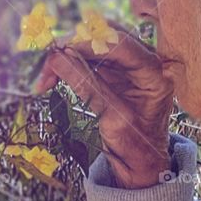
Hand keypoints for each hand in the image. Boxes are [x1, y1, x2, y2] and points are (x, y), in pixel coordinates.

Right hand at [33, 23, 175, 187]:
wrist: (140, 161)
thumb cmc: (135, 145)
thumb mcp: (112, 118)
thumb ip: (88, 86)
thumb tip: (58, 58)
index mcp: (155, 73)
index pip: (123, 45)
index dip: (91, 43)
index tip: (63, 50)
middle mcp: (145, 62)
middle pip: (106, 39)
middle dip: (75, 46)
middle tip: (48, 61)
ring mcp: (129, 64)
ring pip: (94, 45)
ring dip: (68, 55)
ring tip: (46, 74)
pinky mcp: (114, 70)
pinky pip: (89, 58)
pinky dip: (69, 64)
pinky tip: (52, 75)